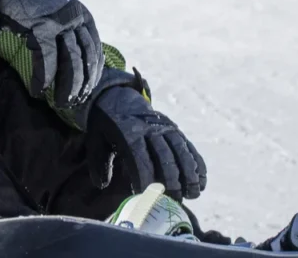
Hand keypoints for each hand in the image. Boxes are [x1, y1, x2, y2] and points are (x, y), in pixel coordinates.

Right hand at [0, 0, 103, 107]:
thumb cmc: (28, 2)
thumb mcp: (56, 14)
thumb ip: (67, 32)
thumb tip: (76, 62)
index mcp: (81, 14)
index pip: (94, 48)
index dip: (92, 72)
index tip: (87, 90)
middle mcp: (74, 16)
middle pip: (85, 57)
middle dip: (81, 83)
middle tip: (74, 101)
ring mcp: (58, 20)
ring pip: (70, 61)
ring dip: (66, 85)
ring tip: (60, 102)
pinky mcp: (40, 26)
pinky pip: (46, 59)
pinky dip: (43, 77)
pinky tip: (38, 90)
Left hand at [86, 69, 206, 200]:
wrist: (119, 97)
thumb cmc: (106, 125)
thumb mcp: (96, 139)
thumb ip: (98, 163)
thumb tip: (102, 184)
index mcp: (128, 132)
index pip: (139, 156)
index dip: (144, 176)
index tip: (146, 194)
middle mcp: (151, 128)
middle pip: (165, 155)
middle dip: (171, 180)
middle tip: (174, 199)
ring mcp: (166, 128)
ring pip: (181, 151)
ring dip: (189, 173)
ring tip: (193, 194)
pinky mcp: (175, 129)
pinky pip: (189, 147)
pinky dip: (197, 164)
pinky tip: (201, 182)